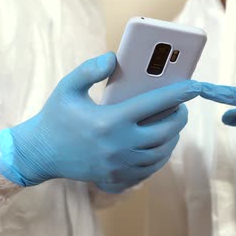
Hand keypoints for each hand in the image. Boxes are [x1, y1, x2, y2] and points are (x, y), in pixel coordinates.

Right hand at [0, 52, 200, 192]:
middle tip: (181, 107)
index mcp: (109, 121)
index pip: (153, 104)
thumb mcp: (67, 88)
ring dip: (173, 137)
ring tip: (172, 124)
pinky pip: (150, 169)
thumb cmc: (55, 117)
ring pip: (161, 153)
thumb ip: (89, 69)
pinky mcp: (117, 178)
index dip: (178, 93)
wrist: (40, 154)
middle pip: (165, 131)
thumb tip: (114, 58)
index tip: (195, 86)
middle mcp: (118, 146)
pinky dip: (161, 156)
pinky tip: (161, 145)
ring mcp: (119, 166)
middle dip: (179, 117)